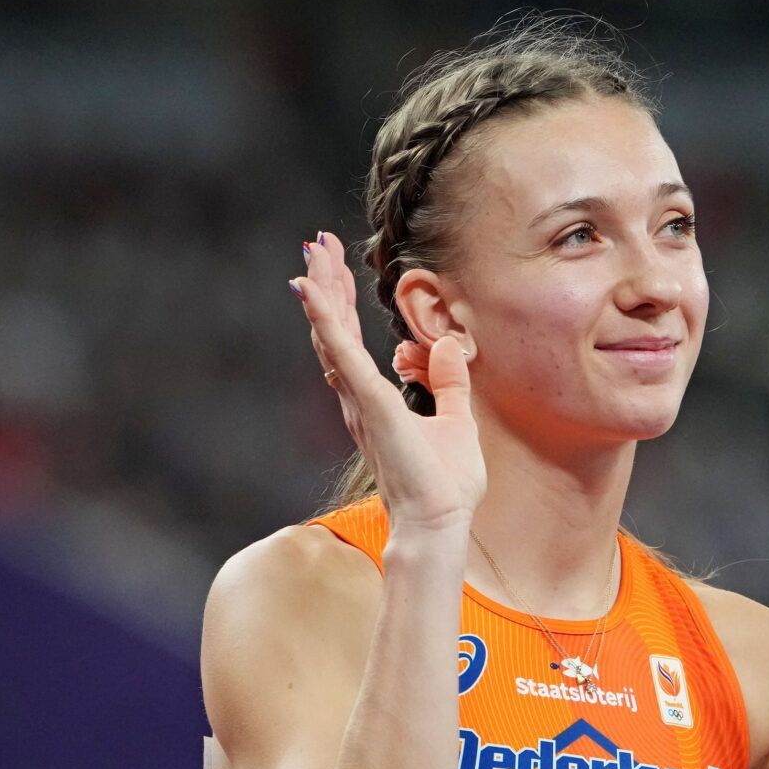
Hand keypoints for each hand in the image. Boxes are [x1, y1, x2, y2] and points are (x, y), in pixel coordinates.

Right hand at [293, 232, 485, 534]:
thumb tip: (451, 346)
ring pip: (331, 335)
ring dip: (322, 291)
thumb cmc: (443, 486)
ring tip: (313, 253)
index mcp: (374, 401)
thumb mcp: (456, 421)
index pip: (349, 342)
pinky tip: (315, 290)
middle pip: (333, 331)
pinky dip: (326, 320)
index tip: (333, 266)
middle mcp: (357, 399)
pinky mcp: (369, 403)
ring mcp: (360, 401)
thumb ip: (449, 383)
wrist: (437, 523)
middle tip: (316, 244)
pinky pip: (343, 354)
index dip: (340, 303)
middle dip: (326, 284)